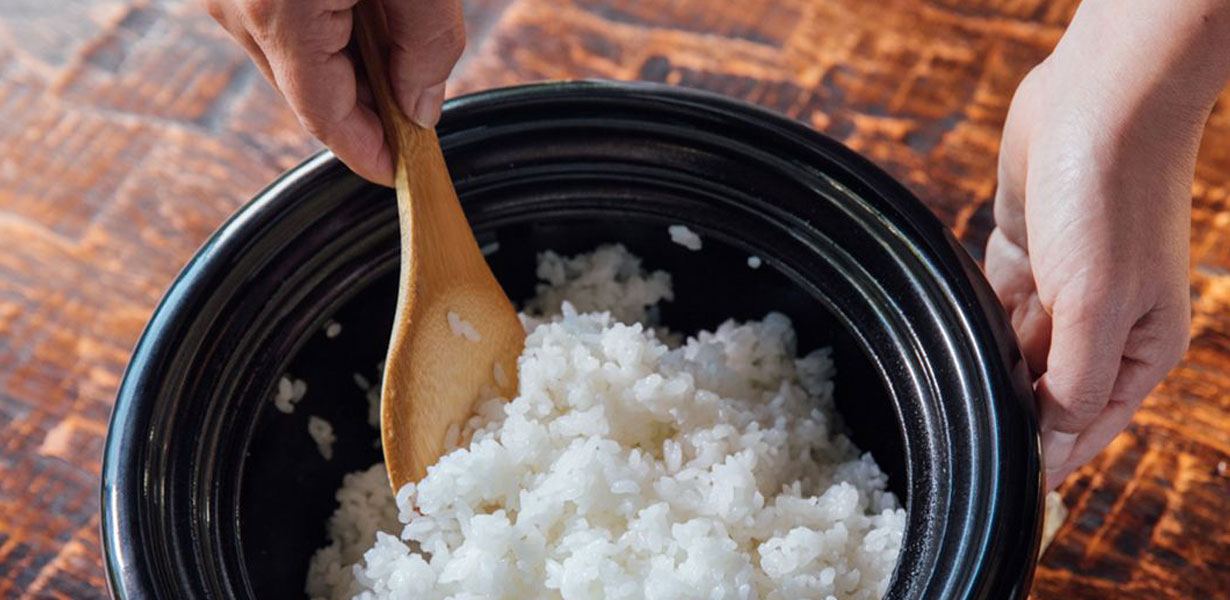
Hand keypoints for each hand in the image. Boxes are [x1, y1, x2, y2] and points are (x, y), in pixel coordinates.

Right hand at [204, 0, 464, 184]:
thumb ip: (426, 44)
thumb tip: (419, 109)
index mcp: (278, 10)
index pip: (324, 118)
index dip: (368, 152)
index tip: (401, 171)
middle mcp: (234, 3)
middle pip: (308, 93)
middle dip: (367, 107)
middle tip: (418, 97)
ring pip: (292, 59)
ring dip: (347, 63)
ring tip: (395, 25)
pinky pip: (278, 23)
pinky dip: (323, 28)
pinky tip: (362, 6)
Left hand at [987, 0, 1229, 488]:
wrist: (1098, 103)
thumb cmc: (1114, 201)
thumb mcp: (1099, 309)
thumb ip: (1075, 383)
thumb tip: (1053, 444)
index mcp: (1139, 349)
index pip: (1085, 428)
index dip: (1045, 458)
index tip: (999, 485)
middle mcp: (1103, 324)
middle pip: (1045, 391)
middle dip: (1009, 409)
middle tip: (959, 432)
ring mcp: (1064, 286)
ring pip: (1015, 349)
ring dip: (990, 365)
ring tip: (952, 387)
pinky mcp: (1028, 249)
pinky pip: (995, 302)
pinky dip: (978, 319)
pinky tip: (955, 335)